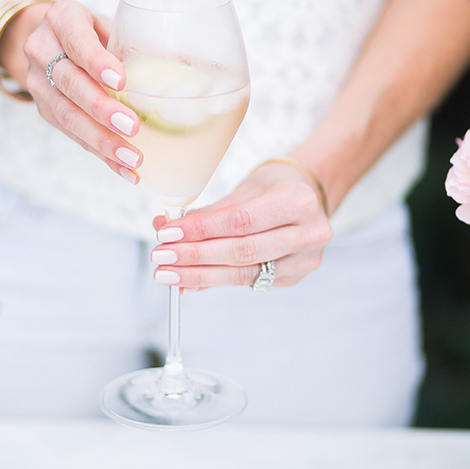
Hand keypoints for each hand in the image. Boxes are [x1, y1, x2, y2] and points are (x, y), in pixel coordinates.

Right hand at [0, 0, 142, 182]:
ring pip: (67, 115)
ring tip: (132, 158)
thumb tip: (192, 65)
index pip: (77, 41)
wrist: (50, 40)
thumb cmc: (92, 31)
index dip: (97, 63)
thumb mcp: (109, 24)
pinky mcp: (44, 110)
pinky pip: (72, 135)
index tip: (120, 81)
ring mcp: (39, 83)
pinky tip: (124, 169)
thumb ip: (137, 42)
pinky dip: (101, 154)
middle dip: (102, 109)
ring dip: (101, 140)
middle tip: (132, 127)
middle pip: (70, 83)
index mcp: (62, 20)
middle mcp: (42, 50)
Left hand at [151, 161, 331, 289]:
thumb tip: (167, 230)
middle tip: (160, 256)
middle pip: (242, 251)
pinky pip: (249, 282)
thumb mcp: (245, 189)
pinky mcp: (295, 278)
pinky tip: (189, 281)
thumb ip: (209, 213)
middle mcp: (309, 234)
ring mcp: (305, 260)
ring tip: (168, 273)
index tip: (167, 234)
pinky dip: (215, 281)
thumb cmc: (274, 186)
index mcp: (298, 202)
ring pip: (244, 273)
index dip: (201, 230)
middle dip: (195, 256)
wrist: (309, 195)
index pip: (240, 221)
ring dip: (199, 275)